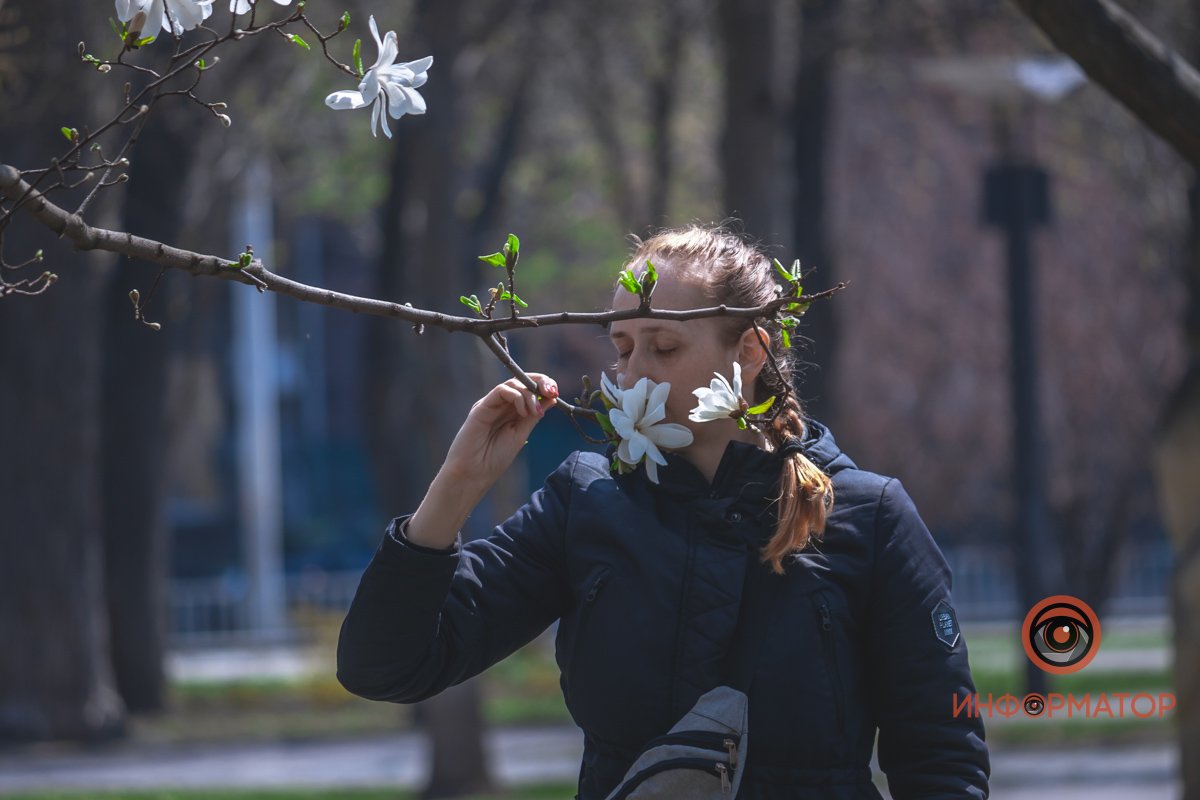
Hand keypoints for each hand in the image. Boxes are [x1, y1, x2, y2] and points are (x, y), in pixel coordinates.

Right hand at [441, 372, 558, 488]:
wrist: (473, 474)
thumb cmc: (494, 458)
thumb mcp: (521, 434)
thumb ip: (533, 416)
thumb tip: (552, 399)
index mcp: (512, 411)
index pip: (529, 389)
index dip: (543, 386)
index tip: (556, 394)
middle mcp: (501, 405)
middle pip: (522, 381)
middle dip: (540, 382)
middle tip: (551, 392)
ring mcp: (491, 404)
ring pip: (513, 384)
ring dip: (529, 394)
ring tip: (534, 412)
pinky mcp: (482, 407)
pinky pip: (501, 390)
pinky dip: (516, 397)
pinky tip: (523, 412)